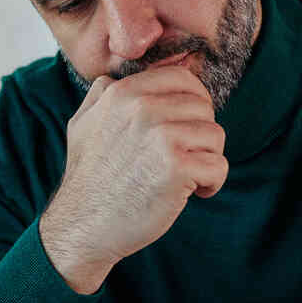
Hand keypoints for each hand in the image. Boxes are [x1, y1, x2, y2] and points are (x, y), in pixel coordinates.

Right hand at [39, 67, 227, 292]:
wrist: (82, 225)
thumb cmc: (88, 178)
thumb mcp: (82, 124)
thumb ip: (102, 95)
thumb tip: (117, 77)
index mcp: (123, 93)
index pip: (183, 79)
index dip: (194, 103)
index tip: (187, 128)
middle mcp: (142, 109)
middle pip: (204, 108)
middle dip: (199, 136)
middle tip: (183, 159)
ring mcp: (161, 137)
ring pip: (215, 136)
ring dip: (206, 160)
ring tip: (186, 177)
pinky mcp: (176, 168)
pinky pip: (219, 166)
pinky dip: (212, 184)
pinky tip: (193, 193)